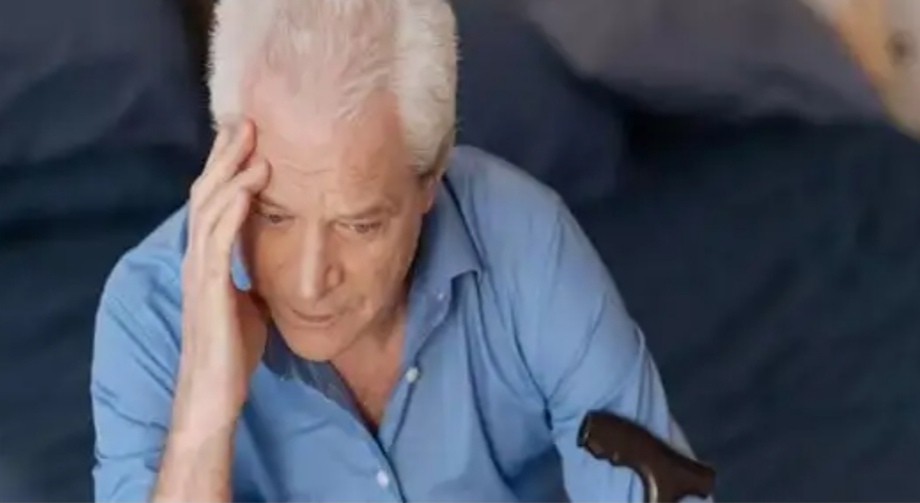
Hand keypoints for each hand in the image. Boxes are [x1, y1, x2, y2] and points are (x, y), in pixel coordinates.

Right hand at [174, 120, 269, 434]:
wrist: (213, 394)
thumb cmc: (232, 352)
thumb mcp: (250, 304)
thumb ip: (254, 277)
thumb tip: (276, 262)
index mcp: (208, 260)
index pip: (214, 203)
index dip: (227, 170)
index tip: (247, 140)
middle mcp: (197, 259)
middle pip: (206, 194)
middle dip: (225, 157)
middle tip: (246, 121)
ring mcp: (199, 272)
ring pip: (208, 209)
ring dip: (230, 173)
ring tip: (252, 143)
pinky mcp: (208, 290)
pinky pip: (218, 241)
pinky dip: (232, 210)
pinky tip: (248, 188)